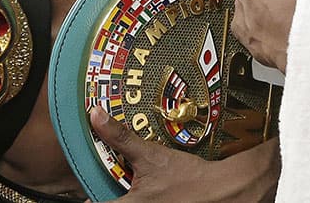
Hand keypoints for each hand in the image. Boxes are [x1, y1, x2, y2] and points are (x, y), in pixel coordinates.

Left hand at [88, 107, 278, 201]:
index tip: (85, 189)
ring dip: (123, 193)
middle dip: (105, 192)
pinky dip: (139, 197)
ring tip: (127, 182)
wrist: (224, 192)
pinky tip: (148, 189)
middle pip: (109, 202)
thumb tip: (96, 116)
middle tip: (106, 179)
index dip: (87, 196)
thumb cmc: (190, 179)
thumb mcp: (151, 155)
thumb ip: (120, 138)